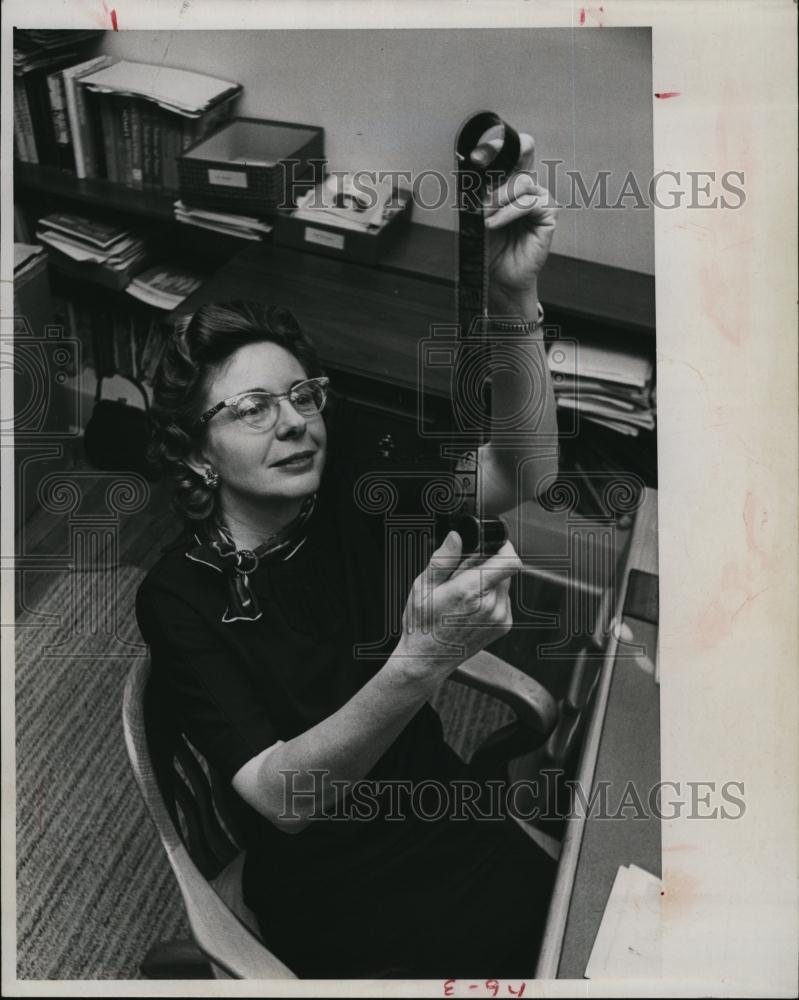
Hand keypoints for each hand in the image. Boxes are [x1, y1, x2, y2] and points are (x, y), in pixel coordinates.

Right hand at [395, 530, 520, 685]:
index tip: (493, 545)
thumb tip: (456, 537)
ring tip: (464, 593)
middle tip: (463, 573)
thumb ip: (443, 558)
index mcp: (471, 591)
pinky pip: (504, 599)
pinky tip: (471, 606)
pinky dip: (492, 596)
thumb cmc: (422, 626)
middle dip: (488, 564)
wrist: (428, 660)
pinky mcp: (504, 625)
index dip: (504, 547)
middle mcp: (491, 605)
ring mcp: (500, 617)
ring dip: (490, 581)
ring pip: (505, 583)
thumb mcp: (423, 586)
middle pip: (505, 569)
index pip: (509, 561)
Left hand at [471, 132, 557, 301]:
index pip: (515, 151)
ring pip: (522, 183)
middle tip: (479, 203)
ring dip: (499, 200)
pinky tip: (495, 224)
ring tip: (486, 220)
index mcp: (512, 182)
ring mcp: (540, 199)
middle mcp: (528, 187)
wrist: (498, 276)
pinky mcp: (548, 214)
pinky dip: (509, 212)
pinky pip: (529, 202)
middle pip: (518, 162)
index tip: (482, 151)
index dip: (502, 145)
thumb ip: (480, 191)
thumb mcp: (478, 214)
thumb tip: (471, 167)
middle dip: (495, 181)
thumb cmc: (489, 247)